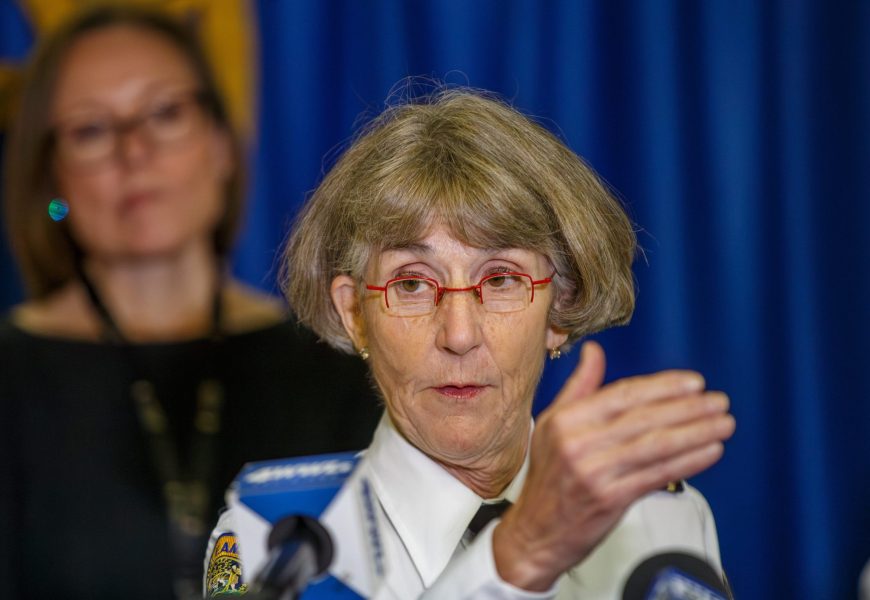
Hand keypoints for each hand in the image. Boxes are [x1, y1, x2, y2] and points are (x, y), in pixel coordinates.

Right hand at [492, 341, 734, 590]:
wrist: (535, 533)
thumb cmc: (549, 479)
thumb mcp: (552, 426)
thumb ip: (578, 387)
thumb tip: (594, 351)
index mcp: (566, 420)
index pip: (622, 394)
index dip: (662, 386)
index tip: (693, 382)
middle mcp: (578, 443)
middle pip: (643, 418)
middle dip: (688, 407)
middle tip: (718, 401)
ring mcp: (594, 472)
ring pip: (655, 445)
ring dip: (696, 432)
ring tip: (724, 423)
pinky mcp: (610, 499)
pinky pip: (657, 475)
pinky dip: (688, 462)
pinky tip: (710, 451)